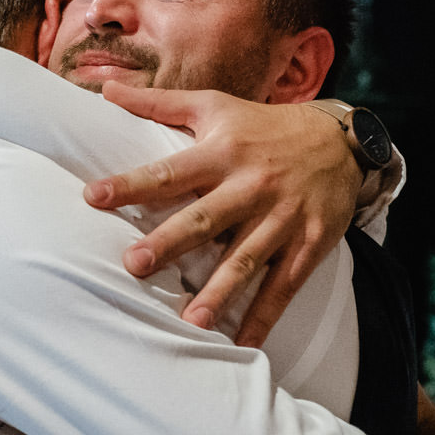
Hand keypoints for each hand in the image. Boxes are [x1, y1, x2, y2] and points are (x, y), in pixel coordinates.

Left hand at [85, 83, 361, 347]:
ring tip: (190, 321)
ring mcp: (282, 217)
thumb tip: (106, 89)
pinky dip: (264, 317)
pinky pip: (284, 285)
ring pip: (246, 258)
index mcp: (222, 153)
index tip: (92, 196)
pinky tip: (242, 345)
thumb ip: (158, 104)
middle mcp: (251, 185)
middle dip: (171, 241)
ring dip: (219, 292)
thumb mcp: (214, 105)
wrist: (341, 139)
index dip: (131, 183)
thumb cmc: (263, 125)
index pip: (168, 171)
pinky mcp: (310, 244)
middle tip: (135, 265)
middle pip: (205, 218)